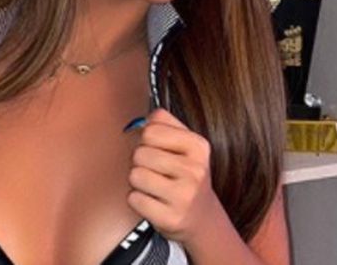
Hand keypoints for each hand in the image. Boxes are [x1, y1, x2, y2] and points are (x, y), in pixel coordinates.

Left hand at [126, 108, 221, 243]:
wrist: (203, 216)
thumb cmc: (188, 176)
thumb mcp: (187, 145)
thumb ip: (165, 123)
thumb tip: (143, 118)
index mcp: (198, 146)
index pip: (151, 130)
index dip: (147, 139)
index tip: (156, 148)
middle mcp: (194, 170)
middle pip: (140, 153)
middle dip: (141, 161)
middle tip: (156, 170)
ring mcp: (184, 195)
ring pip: (135, 175)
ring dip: (138, 181)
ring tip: (154, 185)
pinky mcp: (170, 217)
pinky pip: (134, 198)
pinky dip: (138, 199)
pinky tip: (153, 200)